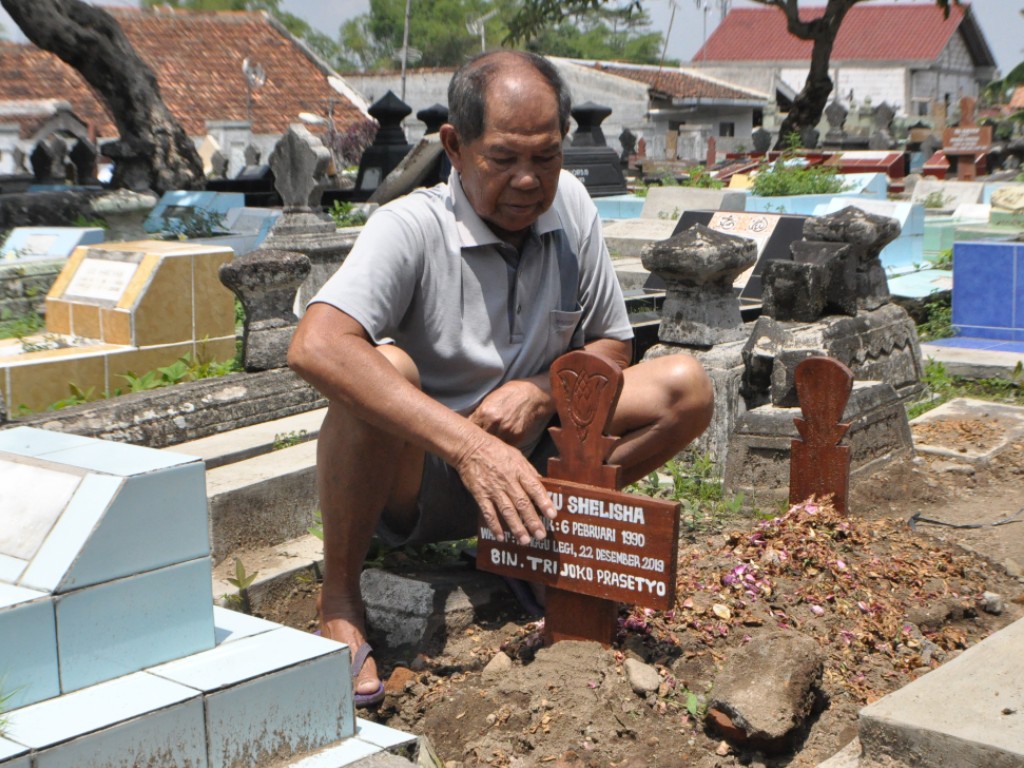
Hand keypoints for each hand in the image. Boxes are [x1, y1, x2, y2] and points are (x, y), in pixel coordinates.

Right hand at [453, 429, 556, 544]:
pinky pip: (488, 513)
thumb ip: (529, 472)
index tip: (552, 515)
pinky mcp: (480, 494)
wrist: (470, 447)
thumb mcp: (516, 456)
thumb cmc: (496, 451)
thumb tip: (542, 484)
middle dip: (532, 521)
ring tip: (524, 540)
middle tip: (540, 535)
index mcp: (519, 470)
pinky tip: (500, 536)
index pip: (535, 488)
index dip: (544, 502)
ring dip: (516, 527)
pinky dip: (494, 525)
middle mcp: (507, 481)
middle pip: (522, 503)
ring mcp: (493, 489)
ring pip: (507, 511)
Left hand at [468, 379, 553, 448]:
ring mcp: (506, 431)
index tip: (466, 435)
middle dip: (476, 440)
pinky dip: (500, 446)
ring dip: (488, 445)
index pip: (469, 428)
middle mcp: (494, 423)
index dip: (467, 432)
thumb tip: (467, 424)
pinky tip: (499, 444)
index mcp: (485, 412)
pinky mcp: (516, 438)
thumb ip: (478, 413)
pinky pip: (503, 446)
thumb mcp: (490, 399)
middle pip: (479, 439)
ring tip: (486, 445)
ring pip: (491, 445)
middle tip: (475, 442)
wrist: (531, 395)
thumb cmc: (509, 394)